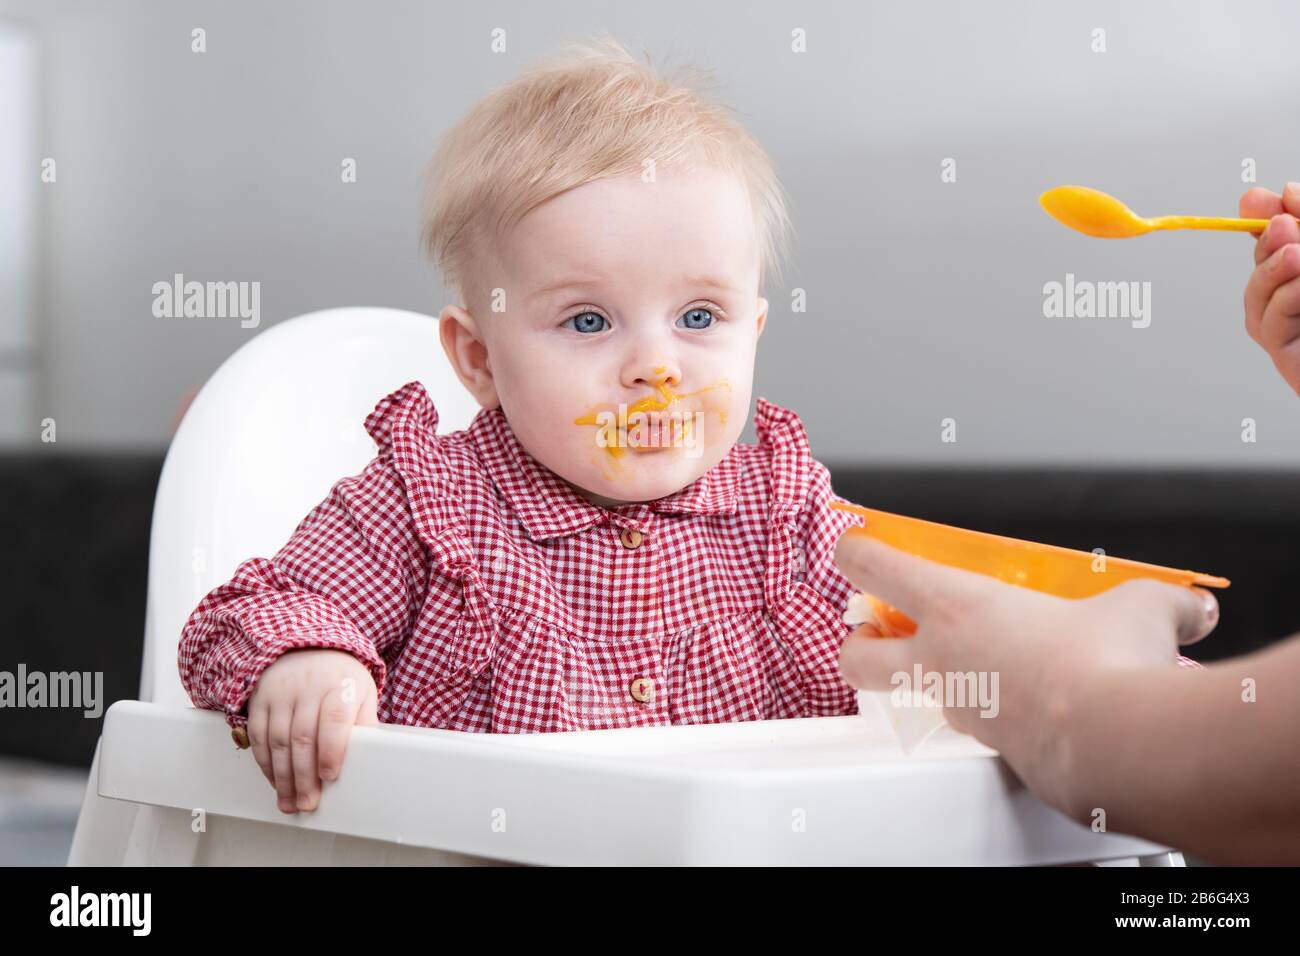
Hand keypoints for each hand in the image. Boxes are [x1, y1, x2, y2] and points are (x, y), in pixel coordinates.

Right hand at [245, 648, 378, 813]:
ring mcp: (281, 694)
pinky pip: (259, 736)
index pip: (334, 719)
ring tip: (290, 801)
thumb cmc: (338, 676)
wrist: (303, 648)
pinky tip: (275, 781)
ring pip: (278, 741)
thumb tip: (372, 751)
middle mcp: (308, 688)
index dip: (331, 750)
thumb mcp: (361, 691)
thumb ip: (366, 720)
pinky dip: (265, 763)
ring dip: (282, 777)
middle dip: (304, 776)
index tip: (329, 776)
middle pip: (303, 737)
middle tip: (308, 803)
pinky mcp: (260, 700)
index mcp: (339, 685)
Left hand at [833, 532, 1217, 812]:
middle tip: (876, 631)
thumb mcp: (1140, 609)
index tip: (854, 546)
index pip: (875, 569)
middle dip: (858, 646)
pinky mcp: (996, 750)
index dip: (856, 553)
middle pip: (859, 660)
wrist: (1118, 747)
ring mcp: (965, 712)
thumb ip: (1161, 604)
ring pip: (918, 699)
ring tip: (973, 664)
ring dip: (934, 679)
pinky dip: (993, 712)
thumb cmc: (1107, 666)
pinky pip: (978, 726)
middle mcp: (944, 661)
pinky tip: (1027, 705)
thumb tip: (1190, 609)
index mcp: (957, 606)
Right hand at [1241, 183, 1299, 392]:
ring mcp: (1295, 327)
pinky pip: (1268, 324)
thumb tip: (1286, 195)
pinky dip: (1281, 302)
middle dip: (1264, 242)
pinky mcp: (1289, 355)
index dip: (1263, 219)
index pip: (1281, 242)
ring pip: (1257, 296)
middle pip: (1262, 265)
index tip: (1258, 200)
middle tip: (1283, 223)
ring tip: (1296, 254)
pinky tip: (1299, 288)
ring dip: (1270, 270)